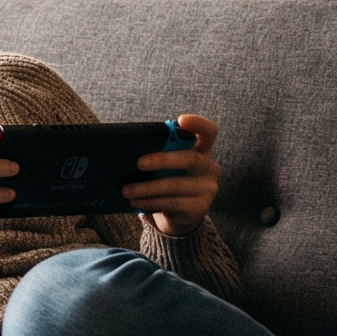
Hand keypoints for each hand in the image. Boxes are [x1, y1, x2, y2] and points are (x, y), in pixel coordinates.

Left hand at [123, 113, 219, 236]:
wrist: (180, 215)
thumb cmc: (169, 181)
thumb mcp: (168, 166)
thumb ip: (160, 153)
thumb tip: (129, 150)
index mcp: (202, 150)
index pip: (209, 131)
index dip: (198, 124)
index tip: (181, 120)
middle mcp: (209, 168)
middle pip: (191, 158)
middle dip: (163, 159)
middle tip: (138, 163)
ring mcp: (208, 189)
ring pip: (176, 185)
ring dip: (147, 188)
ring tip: (127, 190)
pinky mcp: (200, 208)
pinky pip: (173, 203)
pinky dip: (151, 202)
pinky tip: (136, 202)